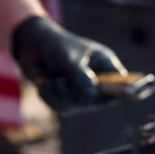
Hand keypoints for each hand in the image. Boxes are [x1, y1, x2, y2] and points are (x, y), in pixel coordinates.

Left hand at [11, 16, 126, 108]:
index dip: (120, 93)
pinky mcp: (68, 102)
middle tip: (60, 82)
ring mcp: (83, 94)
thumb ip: (81, 76)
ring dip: (59, 94)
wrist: (33, 46)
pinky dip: (49, 96)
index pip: (121, 86)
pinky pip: (61, 107)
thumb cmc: (57, 46)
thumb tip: (92, 95)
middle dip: (76, 95)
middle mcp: (98, 83)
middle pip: (97, 101)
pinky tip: (43, 82)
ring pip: (76, 106)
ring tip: (48, 80)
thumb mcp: (70, 58)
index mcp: (106, 67)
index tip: (107, 94)